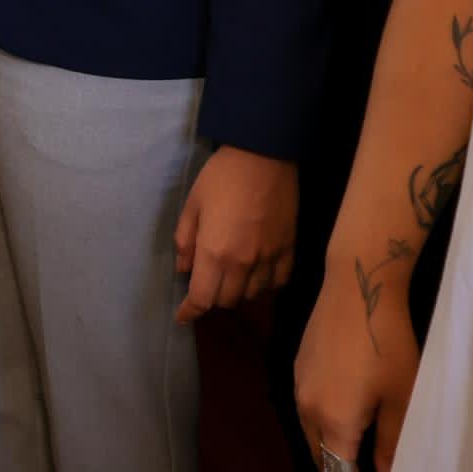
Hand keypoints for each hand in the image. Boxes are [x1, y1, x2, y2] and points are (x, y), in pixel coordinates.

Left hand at [174, 147, 297, 321]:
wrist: (264, 155)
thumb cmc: (221, 177)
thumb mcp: (192, 205)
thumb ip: (185, 241)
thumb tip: (184, 269)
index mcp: (215, 253)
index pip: (202, 299)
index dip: (190, 312)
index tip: (183, 317)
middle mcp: (244, 263)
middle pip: (227, 300)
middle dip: (212, 298)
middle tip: (205, 284)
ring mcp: (270, 258)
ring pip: (254, 295)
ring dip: (239, 292)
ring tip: (231, 277)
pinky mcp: (289, 249)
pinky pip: (279, 281)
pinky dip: (266, 284)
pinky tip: (258, 274)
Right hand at [292, 261, 418, 471]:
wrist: (357, 285)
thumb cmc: (389, 342)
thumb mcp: (401, 397)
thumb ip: (391, 443)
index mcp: (335, 423)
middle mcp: (308, 410)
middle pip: (321, 462)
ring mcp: (298, 388)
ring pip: (312, 438)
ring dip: (329, 459)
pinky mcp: (298, 368)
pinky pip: (308, 415)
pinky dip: (324, 433)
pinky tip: (340, 429)